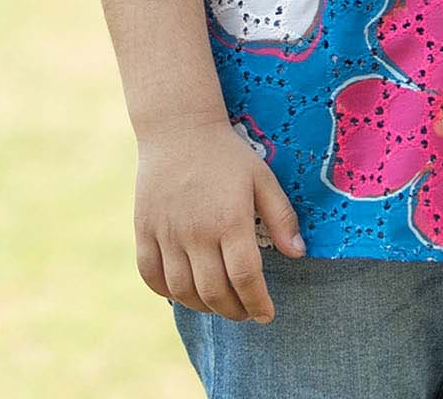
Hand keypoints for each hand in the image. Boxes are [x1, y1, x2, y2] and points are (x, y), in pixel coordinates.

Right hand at [132, 115, 306, 324]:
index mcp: (229, 219)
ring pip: (182, 290)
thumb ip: (280, 217)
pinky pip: (151, 276)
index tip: (266, 314)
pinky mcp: (143, 230)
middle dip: (234, 311)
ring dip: (203, 306)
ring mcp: (166, 232)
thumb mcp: (262, 178)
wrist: (178, 127)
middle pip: (214, 292)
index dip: (258, 303)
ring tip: (219, 303)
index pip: (245, 278)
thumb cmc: (226, 153)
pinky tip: (184, 290)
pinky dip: (167, 292)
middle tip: (245, 312)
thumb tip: (298, 254)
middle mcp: (196, 231)